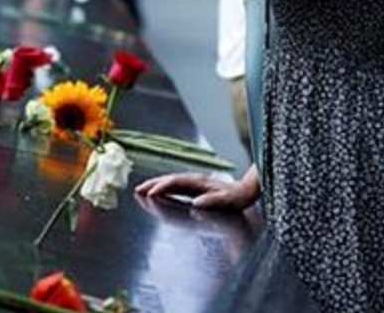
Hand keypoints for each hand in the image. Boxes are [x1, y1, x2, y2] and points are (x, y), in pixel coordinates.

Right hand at [135, 172, 259, 210]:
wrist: (246, 191)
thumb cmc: (237, 198)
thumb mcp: (228, 201)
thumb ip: (213, 201)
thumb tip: (196, 204)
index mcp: (200, 182)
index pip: (177, 182)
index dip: (163, 187)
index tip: (151, 193)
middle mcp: (195, 180)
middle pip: (170, 179)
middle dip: (153, 184)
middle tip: (137, 190)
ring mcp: (194, 182)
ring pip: (170, 181)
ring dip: (155, 185)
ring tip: (140, 190)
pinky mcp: (194, 187)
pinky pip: (174, 186)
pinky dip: (163, 188)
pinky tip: (156, 193)